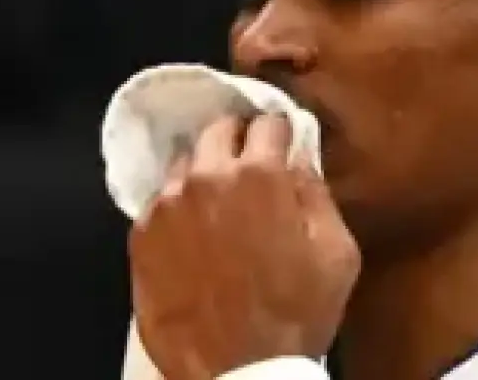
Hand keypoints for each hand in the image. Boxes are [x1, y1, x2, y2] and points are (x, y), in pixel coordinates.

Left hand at [129, 114, 359, 379]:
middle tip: (253, 165)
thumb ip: (317, 192)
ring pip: (186, 163)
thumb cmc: (298, 311)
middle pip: (219, 130)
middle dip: (239, 140)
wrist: (239, 372)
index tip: (286, 144)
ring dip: (206, 171)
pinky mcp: (140, 235)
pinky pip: (161, 201)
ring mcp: (166, 205)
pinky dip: (180, 205)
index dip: (281, 131)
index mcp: (259, 174)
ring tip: (220, 200)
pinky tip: (195, 230)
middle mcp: (206, 176)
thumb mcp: (336, 251)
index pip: (268, 121)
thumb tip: (301, 155)